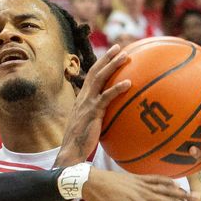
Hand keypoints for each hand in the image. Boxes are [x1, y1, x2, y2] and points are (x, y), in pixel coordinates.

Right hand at [56, 44, 130, 164]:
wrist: (71, 152)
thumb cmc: (81, 143)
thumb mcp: (89, 125)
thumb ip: (99, 117)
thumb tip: (113, 116)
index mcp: (82, 99)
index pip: (91, 77)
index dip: (101, 64)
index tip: (111, 54)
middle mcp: (83, 98)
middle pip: (95, 72)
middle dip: (106, 58)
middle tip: (118, 47)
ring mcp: (87, 104)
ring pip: (100, 79)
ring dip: (112, 66)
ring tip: (125, 57)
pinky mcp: (92, 112)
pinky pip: (106, 97)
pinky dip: (117, 89)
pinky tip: (128, 84)